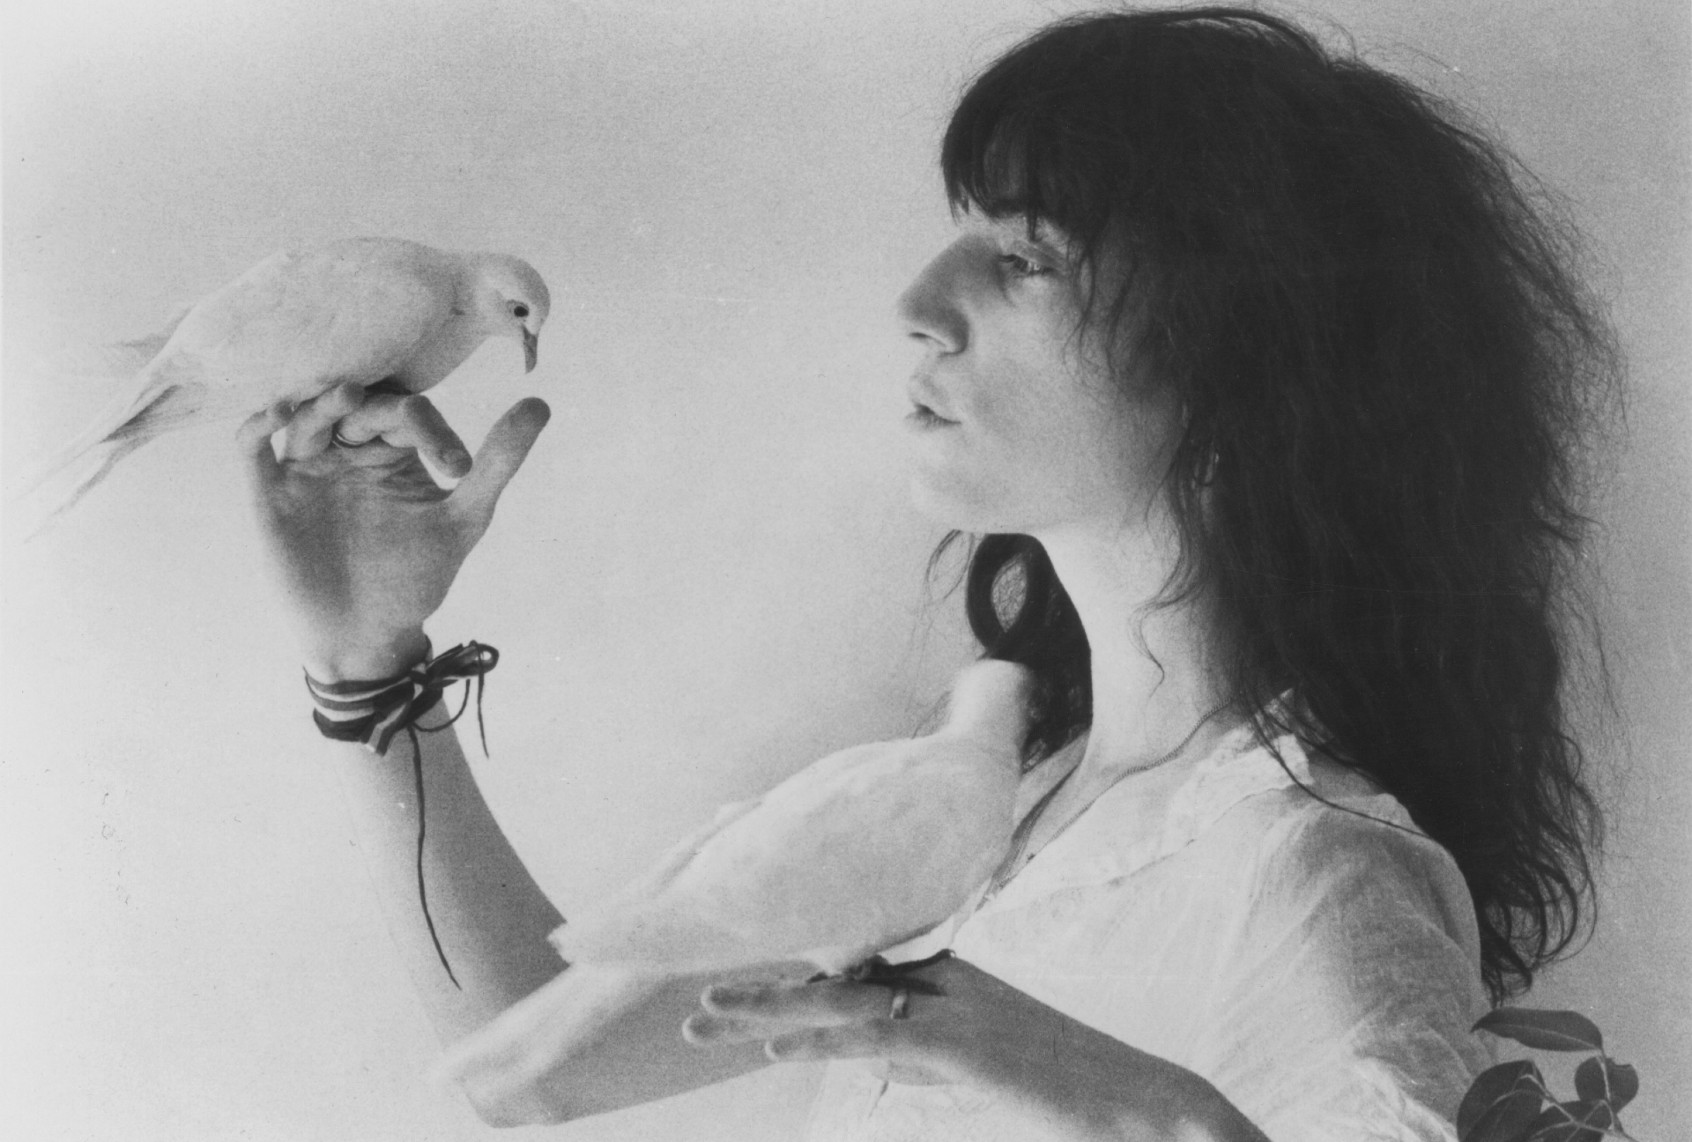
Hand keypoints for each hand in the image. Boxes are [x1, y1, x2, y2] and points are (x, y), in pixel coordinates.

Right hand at [239, 382, 549, 679]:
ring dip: (322, 403)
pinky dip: (257, 426)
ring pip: (306, 417)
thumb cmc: (416, 576)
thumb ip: (497, 464)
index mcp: (394, 451)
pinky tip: (274, 415)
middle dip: (380, 411)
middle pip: (356, 407)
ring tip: (346, 395)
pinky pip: (252, 449)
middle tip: (406, 425)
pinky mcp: (269, 495)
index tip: (457, 470)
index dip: (433, 430)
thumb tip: (540, 404)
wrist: (370, 636)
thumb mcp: (464, 519)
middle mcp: (348, 451)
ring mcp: (306, 469)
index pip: (409, 414)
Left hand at [683, 954, 1051, 1090]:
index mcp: (946, 978)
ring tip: (705, 1019)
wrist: (1134, 1100)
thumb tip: (878, 1058)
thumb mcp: (980, 1064)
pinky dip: (821, 1043)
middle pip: (831, 982)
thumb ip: (926, 1052)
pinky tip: (776, 1050)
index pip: (850, 976)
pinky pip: (876, 1040)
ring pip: (838, 1004)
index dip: (789, 984)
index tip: (734, 995)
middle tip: (696, 1006)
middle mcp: (942, 979)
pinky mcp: (961, 1043)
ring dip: (766, 1012)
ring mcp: (951, 1008)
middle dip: (761, 994)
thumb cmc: (1062, 1085)